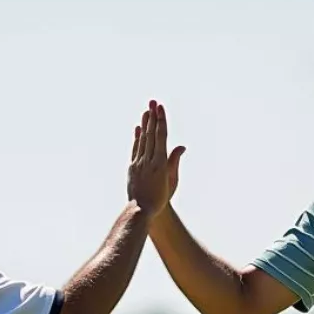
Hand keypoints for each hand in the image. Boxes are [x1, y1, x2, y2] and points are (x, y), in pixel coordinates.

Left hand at [128, 101, 185, 219]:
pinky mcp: (132, 168)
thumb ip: (174, 161)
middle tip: (153, 102)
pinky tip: (138, 129)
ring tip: (146, 111)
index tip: (160, 108)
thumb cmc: (161, 198)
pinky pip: (135, 149)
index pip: (161, 137)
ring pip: (142, 140)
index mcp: (160, 163)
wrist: (142, 211)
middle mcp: (148, 161)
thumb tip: (181, 146)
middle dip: (152, 117)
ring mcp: (139, 164)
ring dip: (145, 124)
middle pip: (151, 135)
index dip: (160, 121)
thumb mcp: (171, 180)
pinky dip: (137, 138)